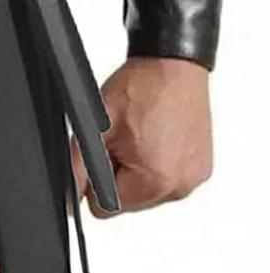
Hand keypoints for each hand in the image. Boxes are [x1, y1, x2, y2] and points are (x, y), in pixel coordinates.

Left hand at [72, 57, 212, 216]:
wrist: (172, 64)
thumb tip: (70, 201)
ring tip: (142, 137)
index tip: (107, 153)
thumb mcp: (95, 132)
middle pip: (127, 202)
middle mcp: (180, 185)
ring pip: (145, 193)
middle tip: (125, 141)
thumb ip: (78, 170)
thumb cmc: (140, 89)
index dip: (97, 180)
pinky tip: (156, 139)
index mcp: (155, 182)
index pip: (105, 208)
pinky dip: (156, 165)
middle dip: (117, 176)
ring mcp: (194, 178)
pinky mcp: (201, 168)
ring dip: (137, 171)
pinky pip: (166, 180)